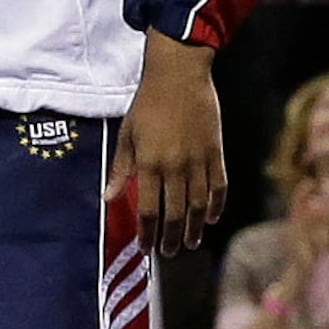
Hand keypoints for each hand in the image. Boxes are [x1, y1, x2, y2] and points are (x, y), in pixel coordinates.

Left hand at [122, 36, 227, 256]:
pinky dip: (216, 204)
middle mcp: (175, 167)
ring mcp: (198, 160)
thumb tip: (109, 198)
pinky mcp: (216, 152)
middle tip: (169, 252)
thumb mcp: (127, 135)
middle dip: (171, 237)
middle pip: (175, 213)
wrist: (179, 75)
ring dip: (194, 227)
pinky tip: (211, 217)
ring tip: (191, 242)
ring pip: (198, 204)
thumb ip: (121, 170)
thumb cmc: (148, 103)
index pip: (148, 210)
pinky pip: (219, 185)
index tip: (146, 248)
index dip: (147, 233)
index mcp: (149, 164)